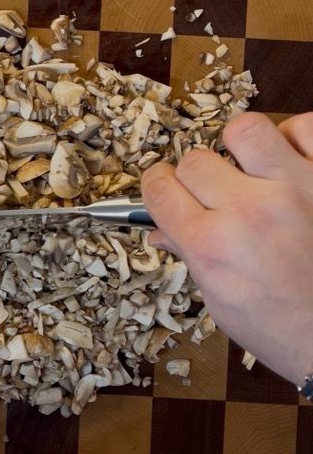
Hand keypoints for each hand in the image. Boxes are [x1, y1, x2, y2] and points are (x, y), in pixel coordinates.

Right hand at [142, 112, 312, 384]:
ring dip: (238, 147)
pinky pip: (305, 126)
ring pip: (244, 129)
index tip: (162, 187)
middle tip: (210, 193)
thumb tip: (161, 230)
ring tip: (249, 169)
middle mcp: (249, 211)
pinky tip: (288, 161)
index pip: (159, 189)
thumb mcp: (219, 298)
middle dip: (194, 176)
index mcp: (211, 245)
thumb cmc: (280, 326)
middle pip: (194, 160)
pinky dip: (293, 138)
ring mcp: (296, 188)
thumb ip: (189, 255)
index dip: (155, 185)